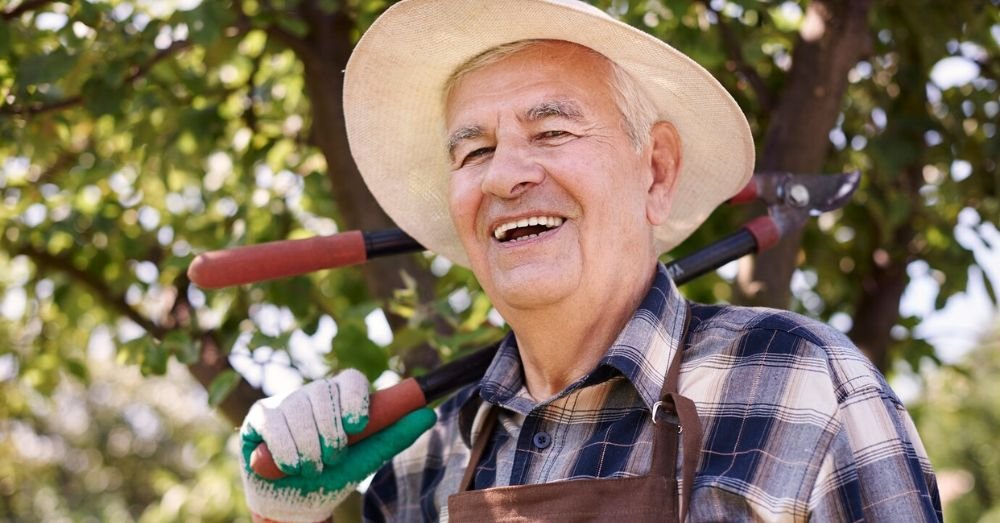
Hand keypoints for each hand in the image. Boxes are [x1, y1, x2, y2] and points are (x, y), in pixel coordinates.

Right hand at [239, 369, 435, 521]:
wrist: (295, 503)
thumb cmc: (333, 476)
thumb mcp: (366, 458)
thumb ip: (394, 436)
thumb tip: (429, 414)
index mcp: (341, 398)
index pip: (350, 379)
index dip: (354, 398)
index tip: (357, 425)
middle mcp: (313, 393)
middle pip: (323, 393)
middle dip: (330, 433)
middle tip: (333, 458)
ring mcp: (285, 401)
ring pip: (298, 408)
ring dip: (308, 447)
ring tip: (313, 468)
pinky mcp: (260, 416)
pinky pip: (274, 423)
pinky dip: (286, 450)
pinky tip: (291, 467)